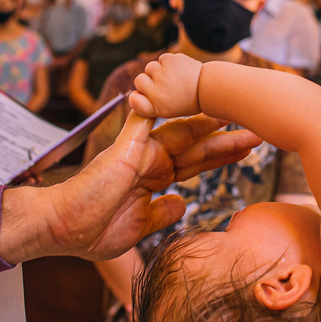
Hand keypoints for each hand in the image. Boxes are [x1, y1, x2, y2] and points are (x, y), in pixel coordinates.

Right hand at [0, 111, 261, 262]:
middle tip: (259, 127)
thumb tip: (181, 205)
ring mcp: (138, 153)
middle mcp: (150, 162)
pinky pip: (145, 120)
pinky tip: (183, 90)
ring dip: (210, 122)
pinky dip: (161, 105)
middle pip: (197, 147)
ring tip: (238, 111)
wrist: (61, 227)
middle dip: (228, 139)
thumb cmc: (92, 231)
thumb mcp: (139, 227)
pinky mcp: (125, 148)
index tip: (247, 149)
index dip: (222, 156)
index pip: (196, 166)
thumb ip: (161, 214)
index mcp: (154, 180)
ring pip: (181, 131)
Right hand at [130, 53, 203, 117]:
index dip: (141, 96)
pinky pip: (162, 59)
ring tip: (174, 77)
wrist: (208, 88)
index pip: (134, 98)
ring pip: (150, 67)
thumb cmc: (186, 101)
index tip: (154, 96)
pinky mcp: (169, 60)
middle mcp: (155, 90)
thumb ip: (147, 105)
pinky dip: (169, 63)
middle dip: (150, 81)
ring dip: (159, 70)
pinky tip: (178, 70)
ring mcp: (162, 73)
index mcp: (155, 106)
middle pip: (139, 80)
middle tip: (166, 86)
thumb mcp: (166, 110)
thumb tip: (133, 95)